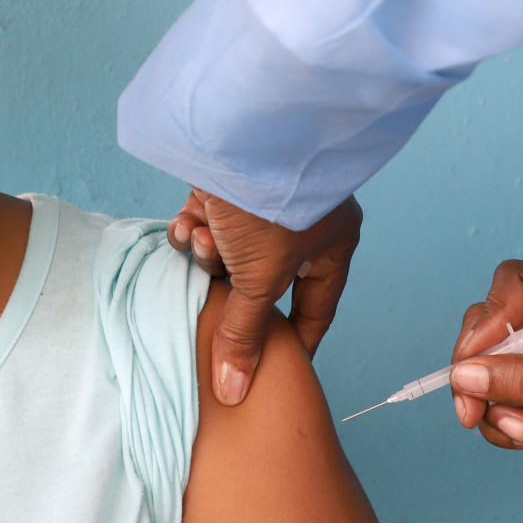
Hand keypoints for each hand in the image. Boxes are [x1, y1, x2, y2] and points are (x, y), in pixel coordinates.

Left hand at [169, 189, 362, 404]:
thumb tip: (235, 393)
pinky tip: (190, 222)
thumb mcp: (259, 277)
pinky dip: (194, 227)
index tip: (272, 373)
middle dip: (233, 289)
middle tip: (215, 300)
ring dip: (210, 253)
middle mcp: (302, 223)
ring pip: (229, 253)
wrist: (239, 129)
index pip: (315, 308)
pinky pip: (207, 222)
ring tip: (205, 242)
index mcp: (332, 244)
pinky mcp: (226, 184)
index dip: (293, 342)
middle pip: (261, 281)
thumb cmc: (270, 202)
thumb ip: (244, 334)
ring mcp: (264, 202)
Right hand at [447, 260, 522, 505]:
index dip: (490, 314)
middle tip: (473, 410)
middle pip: (491, 328)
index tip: (477, 358)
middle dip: (476, 368)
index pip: (516, 283)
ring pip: (489, 371)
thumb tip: (465, 374)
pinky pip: (501, 405)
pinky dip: (500, 424)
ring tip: (520, 433)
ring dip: (488, 404)